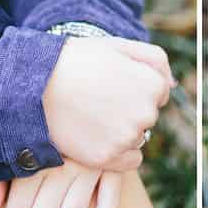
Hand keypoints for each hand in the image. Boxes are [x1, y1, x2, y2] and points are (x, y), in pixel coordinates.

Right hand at [42, 36, 171, 170]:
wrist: (34, 85)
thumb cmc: (76, 60)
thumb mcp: (118, 46)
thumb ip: (154, 60)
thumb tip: (172, 85)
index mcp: (152, 85)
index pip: (159, 91)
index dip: (135, 84)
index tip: (112, 81)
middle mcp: (145, 113)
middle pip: (147, 115)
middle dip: (130, 108)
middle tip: (99, 97)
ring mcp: (126, 138)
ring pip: (137, 137)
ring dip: (122, 130)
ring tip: (92, 114)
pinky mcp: (107, 159)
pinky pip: (129, 161)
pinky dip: (117, 152)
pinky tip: (96, 135)